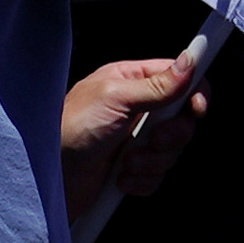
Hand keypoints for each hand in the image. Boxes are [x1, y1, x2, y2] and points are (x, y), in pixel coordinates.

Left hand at [62, 54, 207, 224]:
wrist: (47, 176)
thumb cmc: (69, 129)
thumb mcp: (115, 98)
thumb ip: (157, 84)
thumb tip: (189, 61)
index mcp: (133, 82)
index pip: (181, 80)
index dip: (195, 94)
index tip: (196, 108)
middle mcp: (138, 110)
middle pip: (183, 121)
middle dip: (170, 137)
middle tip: (149, 140)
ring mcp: (135, 141)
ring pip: (172, 153)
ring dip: (150, 162)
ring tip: (124, 162)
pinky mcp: (131, 169)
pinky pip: (157, 178)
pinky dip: (141, 181)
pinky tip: (119, 178)